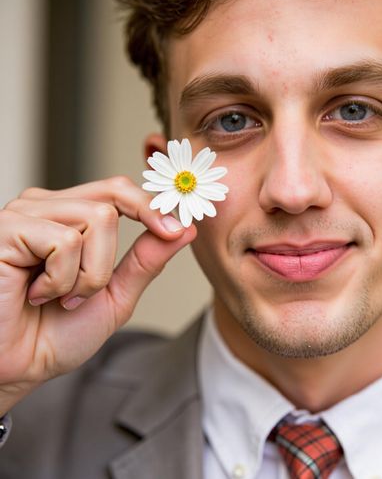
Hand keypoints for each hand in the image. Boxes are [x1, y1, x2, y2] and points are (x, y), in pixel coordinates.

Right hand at [0, 176, 195, 413]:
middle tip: (87, 293)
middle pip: (113, 202)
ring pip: (98, 219)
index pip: (118, 190)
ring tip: (58, 297)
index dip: (149, 206)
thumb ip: (147, 259)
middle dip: (111, 257)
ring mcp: (24, 214)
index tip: (176, 230)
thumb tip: (186, 229)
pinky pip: (66, 240)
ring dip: (89, 274)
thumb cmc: (58, 334)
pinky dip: (61, 279)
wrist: (15, 369)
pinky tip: (35, 295)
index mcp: (69, 216)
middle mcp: (46, 207)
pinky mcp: (7, 229)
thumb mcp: (116, 293)